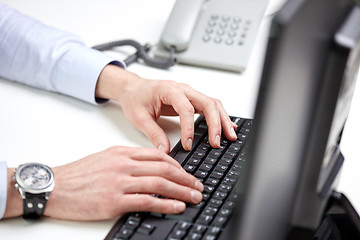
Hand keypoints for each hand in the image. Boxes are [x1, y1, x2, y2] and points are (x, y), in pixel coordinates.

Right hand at [4, 147, 203, 220]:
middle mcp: (124, 165)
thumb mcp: (105, 158)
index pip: (158, 156)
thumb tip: (150, 168)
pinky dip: (166, 204)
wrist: (54, 186)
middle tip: (198, 185)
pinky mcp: (114, 201)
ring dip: (182, 191)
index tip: (187, 173)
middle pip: (164, 169)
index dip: (178, 165)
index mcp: (123, 153)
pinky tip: (178, 206)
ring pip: (160, 184)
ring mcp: (120, 182)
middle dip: (186, 178)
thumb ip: (128, 161)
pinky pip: (147, 201)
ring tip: (195, 196)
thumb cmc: (79, 174)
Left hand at [96, 65, 236, 152]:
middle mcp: (183, 89)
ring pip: (213, 104)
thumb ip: (153, 134)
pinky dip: (219, 117)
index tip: (188, 145)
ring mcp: (189, 94)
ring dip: (222, 120)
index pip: (186, 109)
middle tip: (217, 142)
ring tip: (230, 136)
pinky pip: (209, 107)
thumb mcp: (139, 118)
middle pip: (207, 103)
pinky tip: (226, 127)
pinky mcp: (191, 100)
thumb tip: (165, 150)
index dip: (189, 129)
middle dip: (216, 124)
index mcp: (169, 90)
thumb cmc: (135, 98)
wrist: (132, 88)